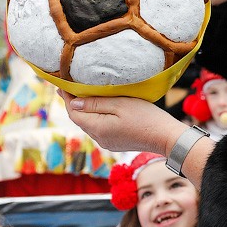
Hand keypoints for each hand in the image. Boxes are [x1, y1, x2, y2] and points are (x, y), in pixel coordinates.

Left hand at [58, 90, 185, 153]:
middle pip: (80, 119)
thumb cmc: (145, 117)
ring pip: (89, 124)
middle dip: (73, 103)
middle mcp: (99, 138)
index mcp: (97, 128)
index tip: (61, 83)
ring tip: (82, 95)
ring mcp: (107, 142)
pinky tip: (99, 108)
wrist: (165, 137)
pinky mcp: (115, 143)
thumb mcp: (119, 104)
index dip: (66, 98)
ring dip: (84, 111)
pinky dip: (95, 117)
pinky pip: (99, 128)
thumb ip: (95, 104)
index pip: (74, 113)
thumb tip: (73, 103)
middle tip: (68, 87)